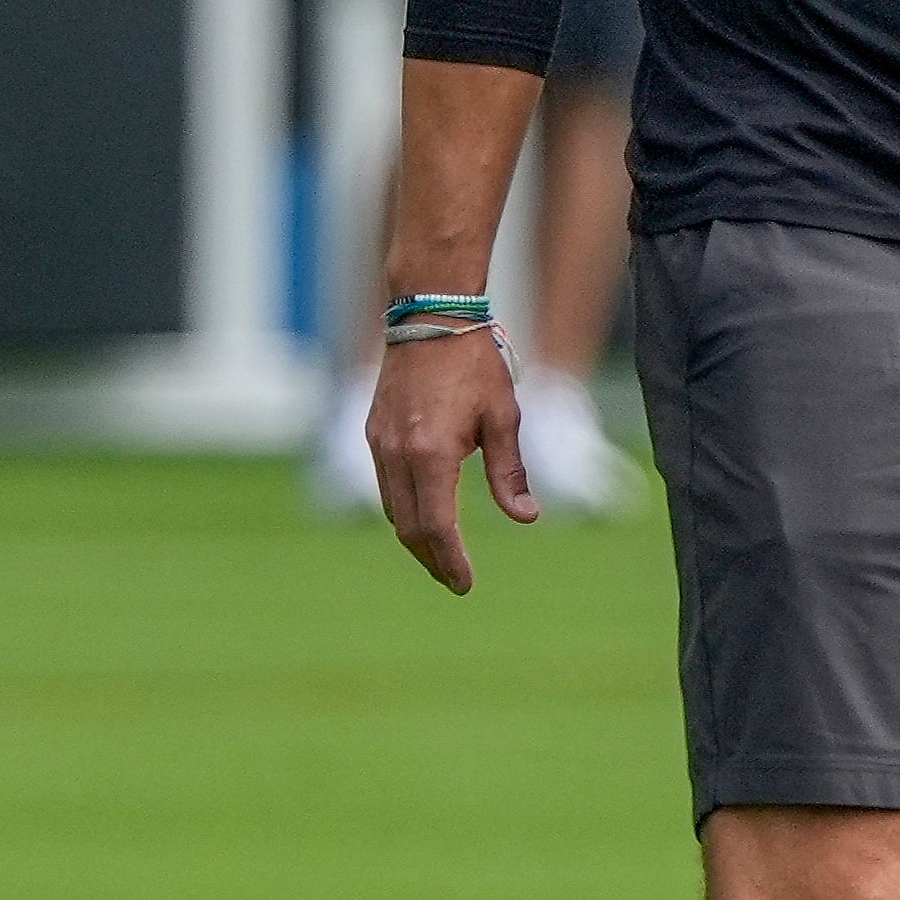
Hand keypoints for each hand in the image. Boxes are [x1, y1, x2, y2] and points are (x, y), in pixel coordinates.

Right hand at [366, 326, 536, 592]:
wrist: (430, 315)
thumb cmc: (474, 362)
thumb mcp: (503, 416)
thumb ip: (509, 472)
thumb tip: (526, 518)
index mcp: (432, 453)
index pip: (437, 527)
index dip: (451, 562)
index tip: (466, 584)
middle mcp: (397, 454)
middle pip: (409, 528)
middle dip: (432, 559)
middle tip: (454, 580)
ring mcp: (380, 444)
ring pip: (393, 510)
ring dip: (416, 537)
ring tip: (442, 553)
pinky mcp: (374, 433)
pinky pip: (385, 485)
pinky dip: (404, 509)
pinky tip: (424, 513)